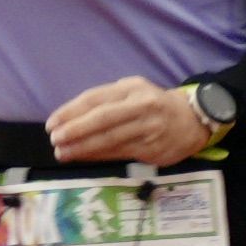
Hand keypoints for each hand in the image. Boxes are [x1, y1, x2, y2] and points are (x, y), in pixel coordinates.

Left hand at [43, 74, 214, 168]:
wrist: (193, 121)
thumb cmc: (154, 105)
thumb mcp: (133, 92)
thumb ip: (107, 100)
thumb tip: (71, 118)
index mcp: (132, 88)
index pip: (95, 99)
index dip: (71, 111)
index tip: (52, 123)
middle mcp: (142, 106)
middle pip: (103, 119)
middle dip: (75, 130)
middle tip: (55, 139)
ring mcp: (149, 129)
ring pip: (110, 139)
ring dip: (83, 147)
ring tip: (62, 152)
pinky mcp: (153, 148)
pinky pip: (120, 152)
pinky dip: (98, 155)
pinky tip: (83, 156)